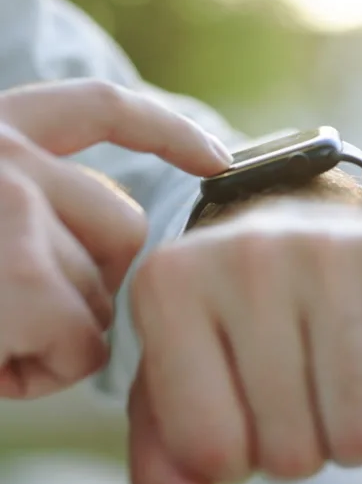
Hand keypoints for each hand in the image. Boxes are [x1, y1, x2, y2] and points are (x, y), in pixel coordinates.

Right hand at [0, 79, 230, 397]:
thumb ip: (31, 206)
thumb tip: (110, 258)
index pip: (100, 109)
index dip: (163, 131)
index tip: (217, 159)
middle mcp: (4, 154)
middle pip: (122, 226)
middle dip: (97, 285)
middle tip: (28, 319)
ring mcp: (15, 209)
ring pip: (101, 294)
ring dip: (58, 335)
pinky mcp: (23, 278)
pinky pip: (80, 345)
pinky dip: (44, 374)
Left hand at [129, 199, 361, 483]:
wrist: (290, 220)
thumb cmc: (222, 320)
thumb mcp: (171, 386)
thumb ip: (167, 471)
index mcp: (165, 287)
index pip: (211, 454)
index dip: (229, 458)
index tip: (233, 410)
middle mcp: (241, 258)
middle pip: (290, 456)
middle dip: (291, 451)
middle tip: (286, 392)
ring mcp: (323, 252)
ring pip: (358, 439)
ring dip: (346, 438)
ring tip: (325, 381)